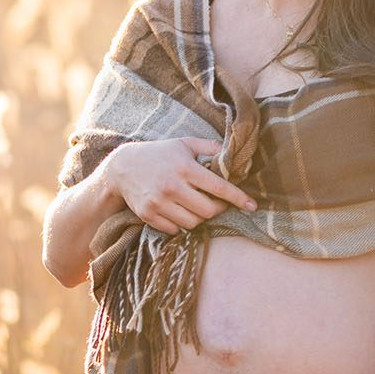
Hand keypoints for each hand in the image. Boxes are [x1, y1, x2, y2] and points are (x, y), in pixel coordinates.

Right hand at [103, 137, 255, 235]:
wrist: (122, 167)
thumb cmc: (159, 154)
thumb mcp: (183, 143)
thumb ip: (209, 147)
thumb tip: (231, 152)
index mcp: (185, 168)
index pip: (218, 187)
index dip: (238, 198)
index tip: (252, 205)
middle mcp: (172, 186)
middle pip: (208, 211)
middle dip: (217, 210)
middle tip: (216, 203)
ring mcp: (159, 202)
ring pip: (192, 223)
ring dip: (199, 218)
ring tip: (196, 207)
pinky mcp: (148, 215)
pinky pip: (175, 229)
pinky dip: (180, 224)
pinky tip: (178, 212)